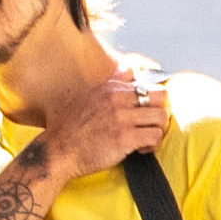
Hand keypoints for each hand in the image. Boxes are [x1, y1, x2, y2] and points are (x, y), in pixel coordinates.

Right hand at [36, 67, 172, 184]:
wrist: (58, 152)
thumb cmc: (70, 128)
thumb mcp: (88, 96)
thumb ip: (112, 82)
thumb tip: (129, 68)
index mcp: (110, 88)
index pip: (148, 84)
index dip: (152, 100)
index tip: (145, 113)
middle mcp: (117, 100)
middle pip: (162, 97)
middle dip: (161, 111)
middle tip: (151, 124)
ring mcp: (122, 118)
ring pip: (161, 117)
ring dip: (158, 130)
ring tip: (146, 138)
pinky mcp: (125, 138)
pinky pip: (154, 136)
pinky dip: (152, 145)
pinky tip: (140, 149)